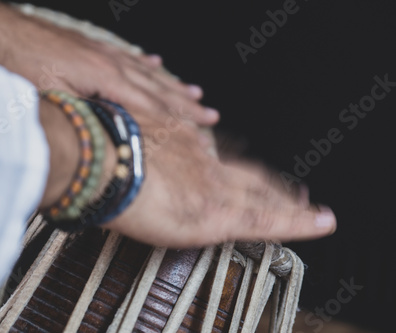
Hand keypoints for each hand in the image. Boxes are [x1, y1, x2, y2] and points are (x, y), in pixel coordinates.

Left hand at [0, 0, 218, 126]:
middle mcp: (111, 63)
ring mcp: (103, 53)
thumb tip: (110, 134)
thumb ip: (85, 113)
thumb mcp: (51, 97)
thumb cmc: (19, 65)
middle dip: (186, 105)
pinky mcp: (92, 48)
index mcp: (105, 78)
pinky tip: (156, 65)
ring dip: (173, 86)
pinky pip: (128, 58)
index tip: (202, 127)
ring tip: (195, 94)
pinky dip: (146, 66)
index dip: (179, 119)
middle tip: (210, 114)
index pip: (152, 104)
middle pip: (158, 89)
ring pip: (148, 73)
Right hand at [104, 113, 336, 247]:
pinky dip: (297, 221)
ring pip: (265, 196)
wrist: (100, 162)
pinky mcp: (220, 213)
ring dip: (290, 203)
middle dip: (274, 186)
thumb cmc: (101, 151)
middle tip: (296, 192)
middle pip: (250, 176)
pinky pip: (268, 219)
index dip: (238, 168)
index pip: (220, 158)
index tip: (248, 175)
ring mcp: (215, 187)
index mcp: (182, 146)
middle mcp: (206, 162)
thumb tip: (133, 157)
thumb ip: (138, 150)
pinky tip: (319, 222)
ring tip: (312, 211)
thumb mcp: (123, 141)